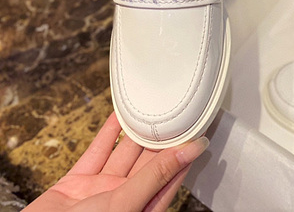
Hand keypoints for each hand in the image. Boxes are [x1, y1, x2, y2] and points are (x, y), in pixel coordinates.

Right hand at [24, 112, 207, 211]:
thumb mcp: (126, 203)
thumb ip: (156, 175)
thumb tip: (192, 151)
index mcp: (144, 208)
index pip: (172, 176)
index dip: (184, 154)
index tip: (198, 132)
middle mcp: (125, 198)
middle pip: (149, 162)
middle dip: (162, 139)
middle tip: (175, 113)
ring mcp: (101, 190)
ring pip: (124, 154)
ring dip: (136, 132)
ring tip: (150, 110)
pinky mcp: (78, 182)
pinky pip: (97, 152)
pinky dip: (108, 133)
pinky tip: (118, 116)